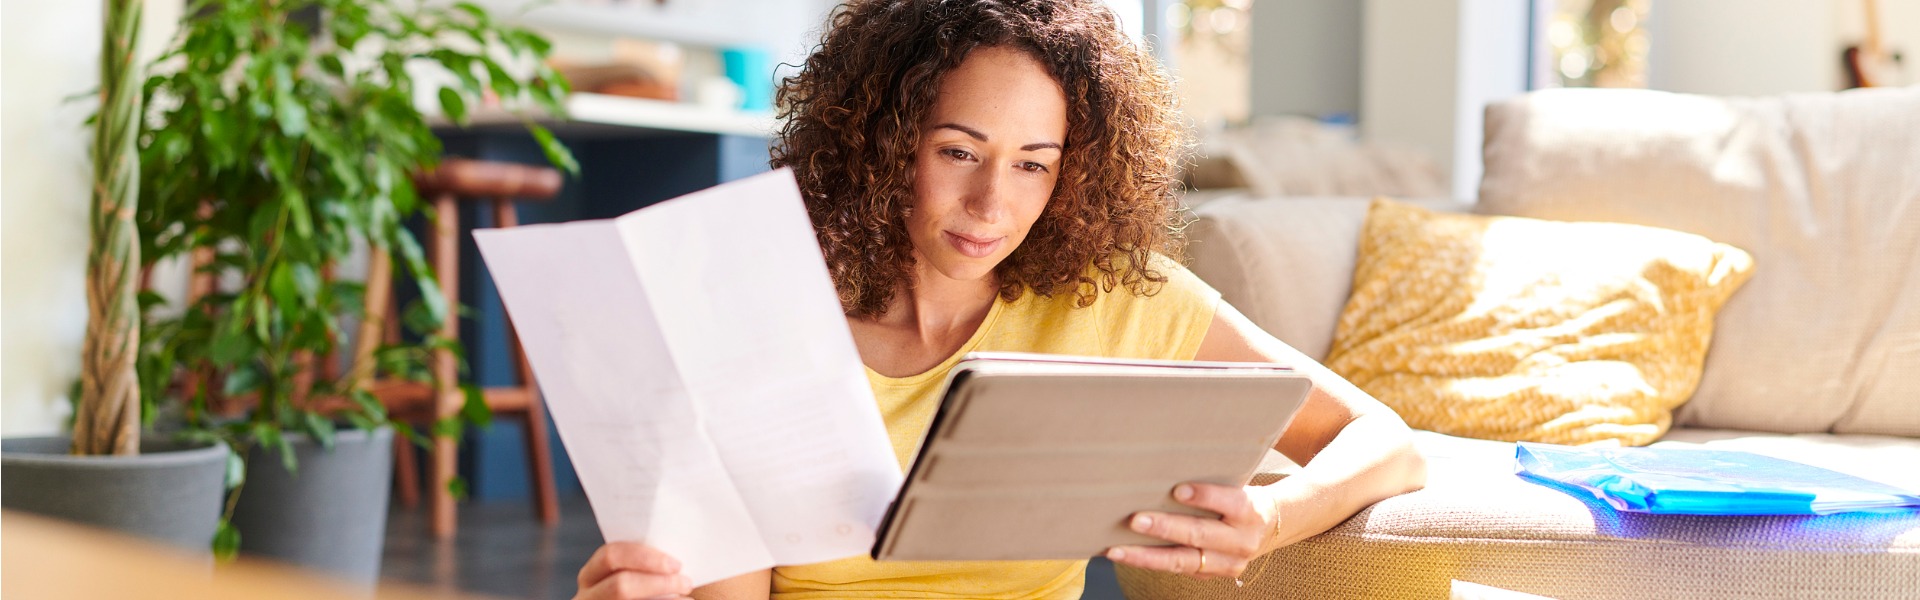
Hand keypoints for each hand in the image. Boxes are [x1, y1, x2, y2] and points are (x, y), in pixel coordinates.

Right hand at [575, 542, 693, 599]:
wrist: (639, 596)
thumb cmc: (643, 584)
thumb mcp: (633, 571)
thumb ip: (643, 561)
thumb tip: (677, 549)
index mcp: (591, 575)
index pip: (611, 555)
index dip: (644, 557)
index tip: (676, 564)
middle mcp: (587, 596)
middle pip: (620, 586)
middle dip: (658, 583)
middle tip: (686, 582)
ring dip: (665, 598)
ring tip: (687, 596)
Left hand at [1104, 483, 1275, 580]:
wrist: (1269, 527)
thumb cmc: (1240, 496)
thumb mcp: (1237, 483)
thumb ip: (1211, 479)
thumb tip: (1163, 465)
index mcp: (1249, 510)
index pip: (1228, 501)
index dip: (1203, 496)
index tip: (1177, 490)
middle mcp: (1241, 541)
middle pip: (1200, 534)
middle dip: (1165, 528)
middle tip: (1134, 520)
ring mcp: (1227, 563)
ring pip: (1183, 561)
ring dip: (1146, 556)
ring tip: (1117, 549)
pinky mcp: (1212, 575)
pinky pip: (1177, 570)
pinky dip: (1149, 563)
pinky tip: (1124, 555)